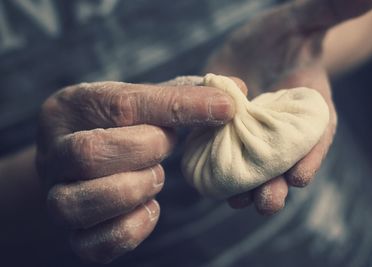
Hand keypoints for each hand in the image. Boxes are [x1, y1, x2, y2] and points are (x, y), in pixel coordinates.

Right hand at [36, 80, 234, 262]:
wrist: (77, 165)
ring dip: (134, 189)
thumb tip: (236, 91)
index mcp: (70, 107)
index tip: (225, 107)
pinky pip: (93, 244)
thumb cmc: (118, 128)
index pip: (124, 105)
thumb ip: (181, 96)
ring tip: (155, 177)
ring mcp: (55, 196)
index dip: (180, 106)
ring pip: (80, 201)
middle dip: (146, 150)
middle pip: (91, 153)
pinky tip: (150, 208)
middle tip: (167, 147)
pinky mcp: (70, 235)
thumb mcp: (139, 103)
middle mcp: (52, 152)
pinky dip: (132, 229)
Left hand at [205, 0, 371, 214]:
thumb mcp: (301, 20)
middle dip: (277, 184)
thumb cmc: (283, 34)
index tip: (300, 177)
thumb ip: (328, 11)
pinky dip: (219, 171)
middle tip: (268, 202)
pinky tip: (210, 183)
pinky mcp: (228, 135)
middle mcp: (283, 129)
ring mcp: (254, 136)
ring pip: (255, 169)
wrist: (253, 49)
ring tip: (237, 201)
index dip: (311, 156)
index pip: (316, 135)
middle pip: (284, 163)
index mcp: (308, 107)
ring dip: (247, 188)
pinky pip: (225, 158)